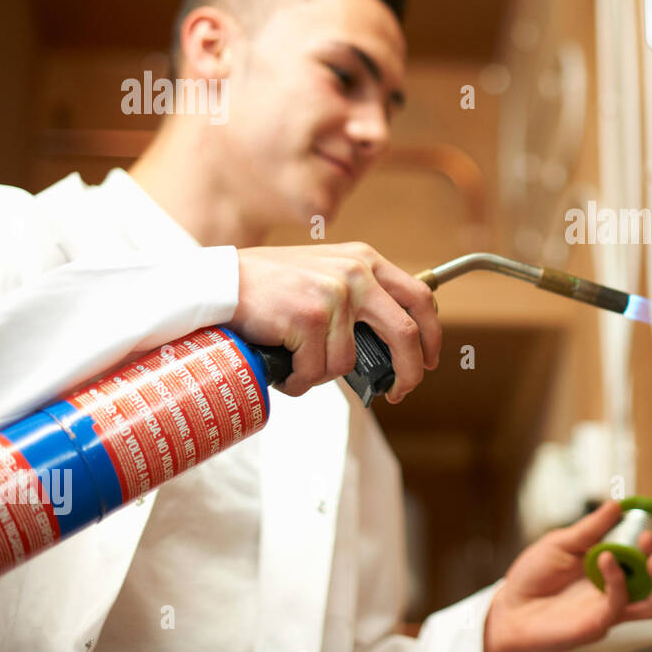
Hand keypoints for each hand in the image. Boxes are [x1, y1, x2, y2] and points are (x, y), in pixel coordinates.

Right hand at [228, 242, 438, 401]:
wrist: (219, 283)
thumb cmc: (269, 285)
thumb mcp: (326, 273)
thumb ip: (359, 296)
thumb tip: (391, 346)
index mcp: (365, 259)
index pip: (419, 297)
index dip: (432, 334)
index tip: (428, 359)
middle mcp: (356, 273)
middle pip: (406, 333)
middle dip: (409, 372)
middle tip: (401, 391)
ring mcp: (334, 295)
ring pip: (347, 362)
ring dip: (320, 375)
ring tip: (297, 363)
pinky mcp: (310, 318)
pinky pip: (316, 370)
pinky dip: (298, 379)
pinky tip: (283, 364)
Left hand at [482, 500, 651, 651]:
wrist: (507, 610)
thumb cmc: (531, 580)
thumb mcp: (561, 542)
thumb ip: (591, 528)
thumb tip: (615, 505)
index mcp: (613, 566)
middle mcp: (618, 588)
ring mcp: (611, 607)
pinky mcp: (599, 622)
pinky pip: (619, 602)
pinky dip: (618, 578)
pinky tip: (608, 559)